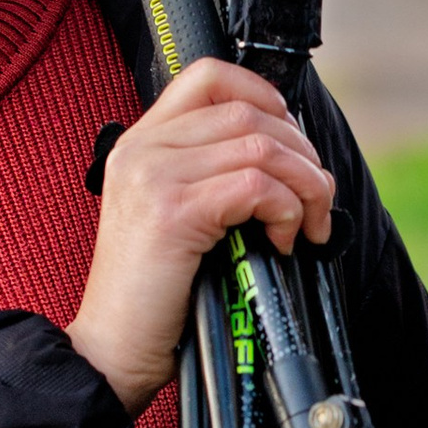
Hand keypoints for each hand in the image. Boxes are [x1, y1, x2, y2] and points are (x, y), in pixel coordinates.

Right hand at [68, 60, 335, 416]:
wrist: (111, 351)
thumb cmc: (153, 296)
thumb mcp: (175, 218)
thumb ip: (210, 177)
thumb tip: (288, 158)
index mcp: (140, 144)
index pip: (209, 77)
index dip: (265, 95)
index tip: (293, 141)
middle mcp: (142, 150)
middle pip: (248, 111)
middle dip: (302, 154)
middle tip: (316, 199)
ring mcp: (153, 177)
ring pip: (261, 145)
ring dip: (304, 185)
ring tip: (306, 224)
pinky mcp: (172, 212)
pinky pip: (256, 186)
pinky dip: (286, 209)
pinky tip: (282, 240)